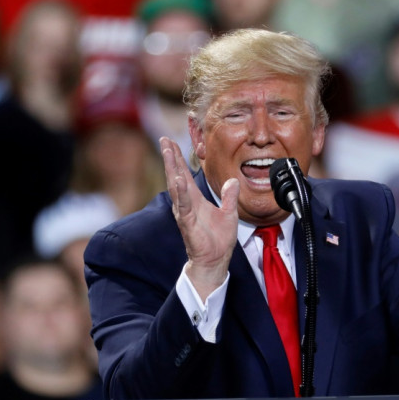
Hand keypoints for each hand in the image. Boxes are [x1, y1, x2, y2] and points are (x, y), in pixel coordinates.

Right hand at [160, 137, 239, 300]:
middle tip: (164, 139)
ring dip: (172, 168)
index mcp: (194, 199)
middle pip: (175, 175)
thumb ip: (229, 195)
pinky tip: (177, 179)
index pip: (183, 173)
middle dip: (170, 157)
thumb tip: (234, 180)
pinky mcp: (187, 222)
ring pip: (176, 186)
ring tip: (168, 151)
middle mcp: (186, 203)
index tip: (170, 141)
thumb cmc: (218, 239)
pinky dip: (180, 192)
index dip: (178, 157)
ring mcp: (185, 212)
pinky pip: (183, 205)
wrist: (215, 260)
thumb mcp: (229, 212)